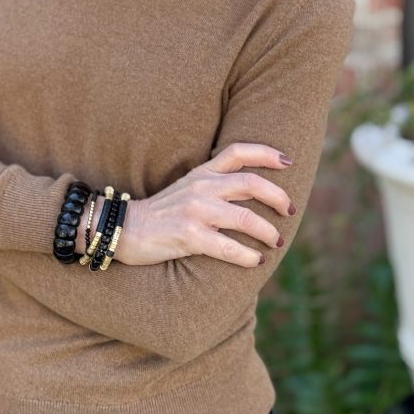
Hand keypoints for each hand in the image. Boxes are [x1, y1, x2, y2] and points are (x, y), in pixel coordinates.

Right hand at [111, 142, 294, 267]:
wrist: (123, 229)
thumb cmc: (160, 214)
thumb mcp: (187, 190)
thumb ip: (215, 188)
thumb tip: (253, 198)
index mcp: (201, 173)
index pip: (237, 152)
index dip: (266, 153)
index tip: (288, 161)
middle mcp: (201, 187)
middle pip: (251, 184)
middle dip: (278, 197)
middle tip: (290, 211)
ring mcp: (195, 211)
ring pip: (245, 218)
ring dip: (268, 232)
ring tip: (275, 242)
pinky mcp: (189, 236)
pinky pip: (229, 247)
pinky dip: (248, 256)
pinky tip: (255, 261)